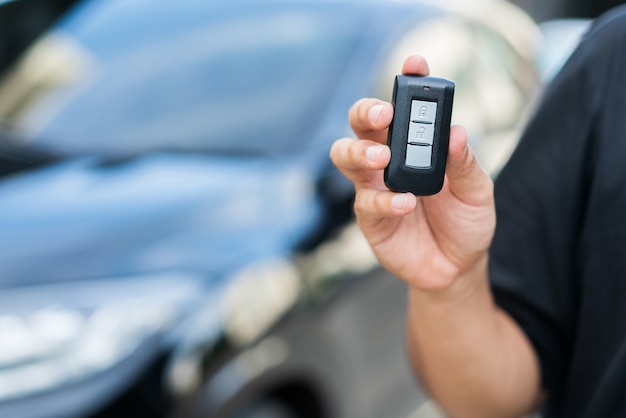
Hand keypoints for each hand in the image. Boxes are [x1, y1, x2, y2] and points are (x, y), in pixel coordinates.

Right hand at [330, 55, 494, 291]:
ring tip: (383, 158)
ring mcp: (374, 187)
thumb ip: (465, 163)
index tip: (416, 65)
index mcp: (415, 145)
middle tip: (384, 115)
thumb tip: (456, 132)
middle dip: (367, 112)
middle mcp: (388, 159)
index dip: (408, 81)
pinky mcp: (369, 217)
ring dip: (359, 151)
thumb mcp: (477, 190)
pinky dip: (385, 200)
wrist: (457, 267)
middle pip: (361, 125)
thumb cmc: (466, 222)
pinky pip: (365, 202)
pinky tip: (406, 203)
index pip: (405, 106)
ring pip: (345, 155)